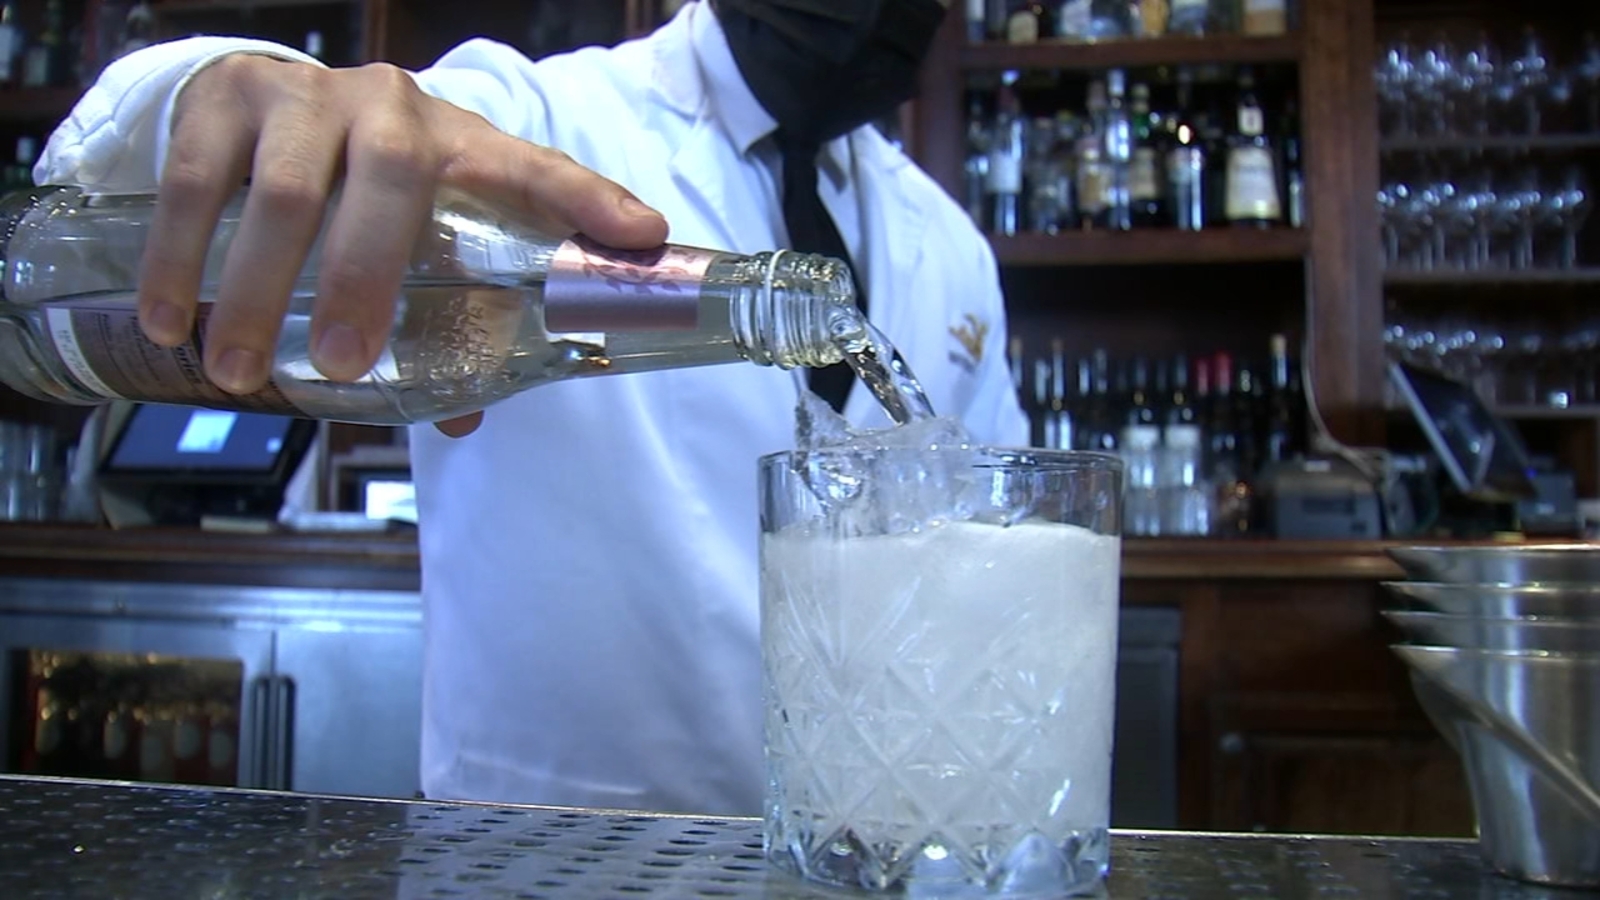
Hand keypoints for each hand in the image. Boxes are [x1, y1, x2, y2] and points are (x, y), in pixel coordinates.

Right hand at [141, 54, 668, 436]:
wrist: (265, 107)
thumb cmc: (363, 190)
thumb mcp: (416, 236)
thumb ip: (445, 317)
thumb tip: (464, 415)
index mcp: (461, 144)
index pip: (536, 167)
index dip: (590, 199)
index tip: (642, 237)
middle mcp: (393, 108)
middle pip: (392, 180)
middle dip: (368, 277)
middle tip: (346, 366)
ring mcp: (308, 97)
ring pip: (286, 188)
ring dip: (261, 289)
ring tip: (244, 371)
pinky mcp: (227, 95)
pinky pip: (198, 176)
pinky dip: (179, 254)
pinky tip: (173, 320)